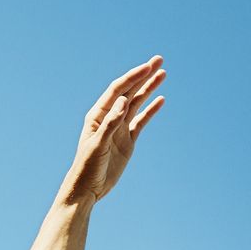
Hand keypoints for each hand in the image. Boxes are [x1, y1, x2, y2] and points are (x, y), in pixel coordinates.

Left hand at [60, 58, 165, 206]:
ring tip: (163, 73)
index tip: (148, 67)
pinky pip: (141, 121)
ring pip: (138, 103)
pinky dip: (151, 110)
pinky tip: (160, 99)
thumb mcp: (98, 145)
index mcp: (98, 115)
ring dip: (149, 88)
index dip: (133, 77)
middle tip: (159, 60)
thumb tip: (123, 102)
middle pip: (130, 91)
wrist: (88, 189)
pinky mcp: (128, 141)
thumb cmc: (87, 167)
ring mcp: (120, 128)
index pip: (119, 90)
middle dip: (144, 75)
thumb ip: (110, 123)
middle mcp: (109, 117)